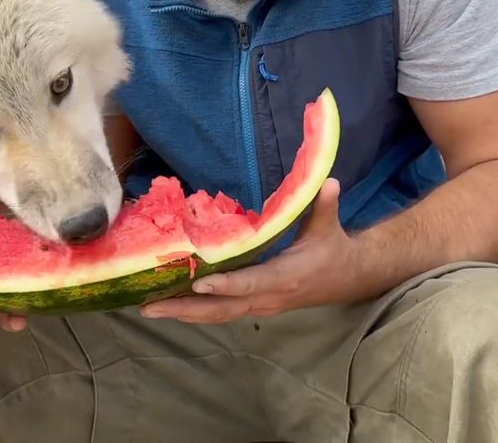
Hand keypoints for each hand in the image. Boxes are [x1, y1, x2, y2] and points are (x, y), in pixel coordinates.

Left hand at [139, 178, 368, 323]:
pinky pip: (222, 313)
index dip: (226, 285)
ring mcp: (261, 306)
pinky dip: (195, 312)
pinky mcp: (256, 307)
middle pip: (223, 309)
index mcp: (285, 278)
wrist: (347, 279)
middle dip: (186, 309)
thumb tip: (327, 181)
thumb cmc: (333, 249)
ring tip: (150, 309)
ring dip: (184, 314)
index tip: (199, 284)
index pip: (251, 283)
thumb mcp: (328, 226)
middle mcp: (269, 298)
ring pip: (218, 315)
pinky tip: (172, 306)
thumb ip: (323, 205)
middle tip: (149, 307)